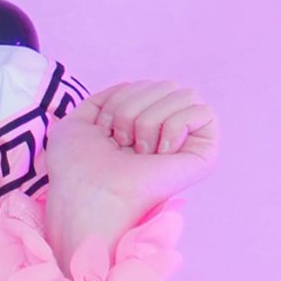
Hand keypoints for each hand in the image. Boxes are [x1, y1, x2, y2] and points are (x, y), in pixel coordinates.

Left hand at [43, 78, 218, 265]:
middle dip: (134, 110)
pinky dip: (174, 128)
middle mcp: (168, 134)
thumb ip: (105, 98)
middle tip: (123, 145)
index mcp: (144, 127)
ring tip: (140, 153)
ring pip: (184, 94)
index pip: (146, 84)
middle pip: (166, 84)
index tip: (105, 133)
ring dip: (149, 121)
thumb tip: (136, 85)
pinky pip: (203, 112)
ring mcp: (188, 144)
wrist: (87, 197)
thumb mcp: (79, 121)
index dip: (120, 101)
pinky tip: (162, 155)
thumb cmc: (76, 169)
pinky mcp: (205, 155)